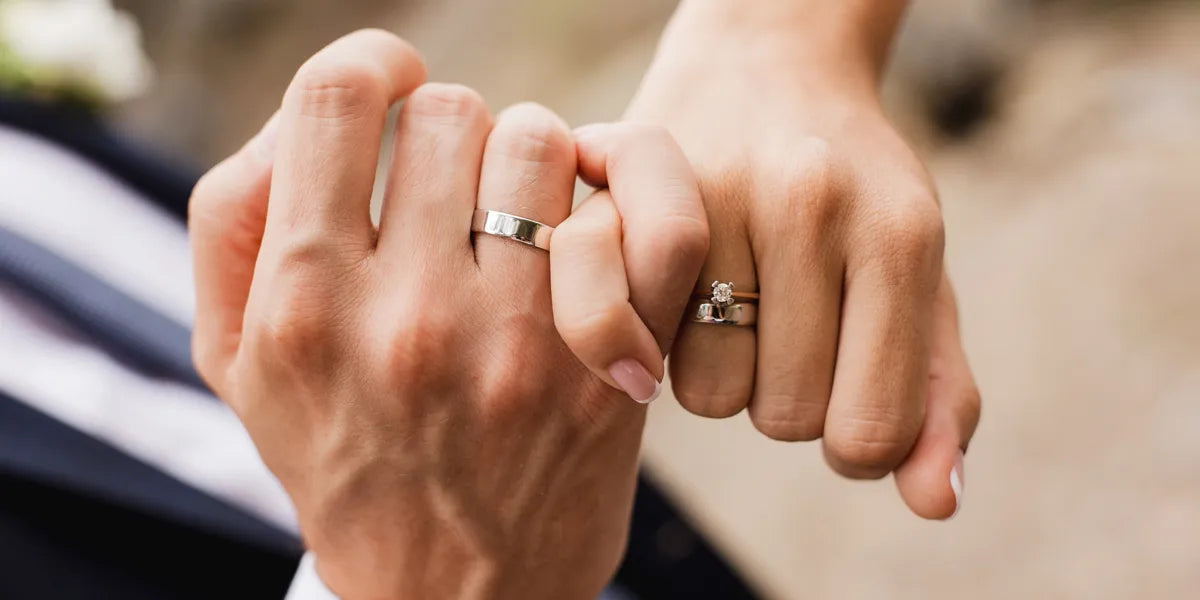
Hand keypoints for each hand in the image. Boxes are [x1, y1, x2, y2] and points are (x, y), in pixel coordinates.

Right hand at [188, 30, 706, 598]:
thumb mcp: (235, 361)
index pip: (339, 96)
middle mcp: (409, 318)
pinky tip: (599, 222)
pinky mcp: (604, 371)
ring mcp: (518, 345)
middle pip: (455, 111)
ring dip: (535, 164)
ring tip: (519, 217)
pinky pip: (650, 218)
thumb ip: (234, 218)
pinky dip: (636, 193)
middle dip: (454, 135)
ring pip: (546, 144)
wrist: (443, 597)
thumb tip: (308, 119)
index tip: (394, 91)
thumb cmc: (340, 460)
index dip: (373, 65)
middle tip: (455, 190)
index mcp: (304, 304)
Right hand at [623, 3, 980, 518]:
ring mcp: (714, 191)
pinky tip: (670, 308)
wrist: (767, 63)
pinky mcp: (633, 194)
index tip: (848, 393)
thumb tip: (937, 503)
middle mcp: (808, 203)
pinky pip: (631, 336)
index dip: (858, 440)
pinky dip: (652, 345)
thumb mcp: (921, 283)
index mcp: (899, 232)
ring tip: (729, 311)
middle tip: (789, 335)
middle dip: (788, 397)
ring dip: (721, 376)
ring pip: (708, 393)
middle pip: (786, 417)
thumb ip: (937, 395)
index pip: (870, 433)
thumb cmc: (856, 194)